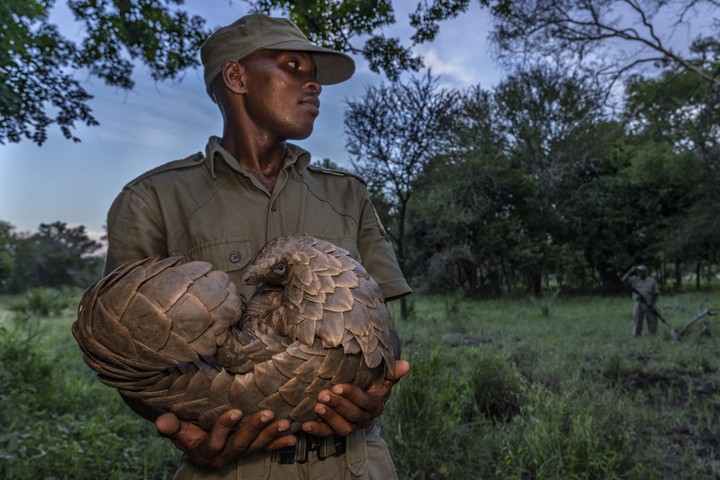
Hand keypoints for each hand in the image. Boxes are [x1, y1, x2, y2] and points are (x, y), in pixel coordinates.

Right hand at [155, 409, 296, 467]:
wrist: (194, 431)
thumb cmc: (184, 425)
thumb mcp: (175, 425)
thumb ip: (170, 424)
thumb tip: (161, 422)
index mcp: (203, 451)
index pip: (214, 444)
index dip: (224, 428)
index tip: (235, 411)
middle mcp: (222, 456)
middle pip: (239, 446)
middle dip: (254, 430)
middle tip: (267, 413)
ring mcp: (238, 453)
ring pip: (256, 446)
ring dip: (271, 435)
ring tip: (285, 423)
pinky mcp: (251, 448)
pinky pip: (266, 447)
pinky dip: (279, 443)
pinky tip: (292, 437)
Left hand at [301, 359, 409, 436]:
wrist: (358, 394)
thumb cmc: (369, 381)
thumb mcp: (381, 375)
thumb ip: (391, 371)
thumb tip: (406, 364)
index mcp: (376, 405)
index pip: (366, 401)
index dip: (352, 395)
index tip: (338, 386)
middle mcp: (365, 418)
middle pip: (353, 415)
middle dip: (338, 405)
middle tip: (323, 394)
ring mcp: (351, 426)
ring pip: (342, 427)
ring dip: (329, 418)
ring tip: (317, 406)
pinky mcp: (336, 430)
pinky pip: (327, 434)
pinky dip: (317, 430)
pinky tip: (306, 424)